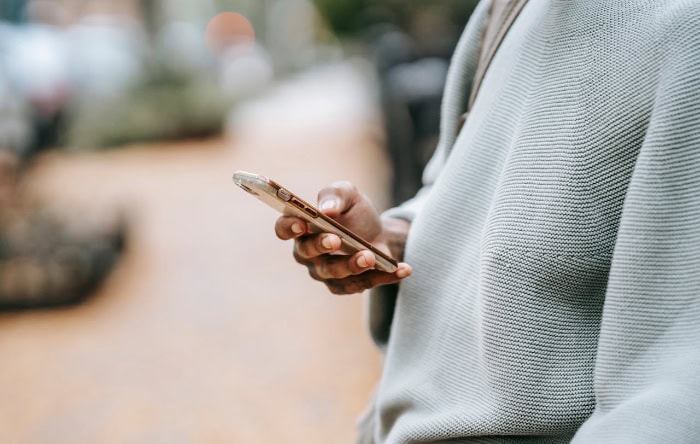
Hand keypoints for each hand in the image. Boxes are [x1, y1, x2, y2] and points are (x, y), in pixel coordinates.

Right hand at [275, 181, 411, 294]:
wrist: (375, 231)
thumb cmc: (353, 211)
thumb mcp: (348, 193)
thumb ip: (335, 194)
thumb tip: (327, 209)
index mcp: (301, 226)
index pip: (284, 229)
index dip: (289, 228)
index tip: (301, 224)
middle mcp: (307, 253)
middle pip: (307, 254)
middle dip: (321, 246)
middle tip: (336, 240)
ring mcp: (326, 272)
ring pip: (334, 274)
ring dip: (352, 266)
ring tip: (370, 256)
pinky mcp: (347, 285)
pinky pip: (362, 284)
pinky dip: (384, 277)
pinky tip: (403, 269)